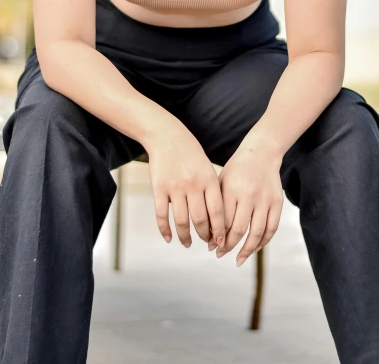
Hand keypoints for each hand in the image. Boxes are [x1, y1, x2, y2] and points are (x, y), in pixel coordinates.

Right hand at [147, 120, 225, 248]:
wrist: (166, 135)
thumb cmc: (190, 153)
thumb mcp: (206, 167)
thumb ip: (212, 190)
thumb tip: (217, 219)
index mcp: (208, 179)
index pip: (217, 212)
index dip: (219, 230)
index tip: (220, 242)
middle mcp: (193, 184)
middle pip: (200, 220)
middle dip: (204, 236)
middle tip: (205, 243)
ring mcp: (175, 187)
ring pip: (181, 221)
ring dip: (185, 237)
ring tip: (188, 243)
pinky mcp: (158, 188)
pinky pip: (161, 215)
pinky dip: (165, 230)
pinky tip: (169, 238)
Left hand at [211, 137, 283, 266]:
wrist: (261, 153)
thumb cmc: (236, 169)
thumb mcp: (221, 181)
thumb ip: (216, 206)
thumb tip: (211, 236)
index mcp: (232, 189)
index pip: (223, 222)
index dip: (216, 237)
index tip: (211, 247)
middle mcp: (249, 195)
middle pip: (238, 230)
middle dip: (228, 246)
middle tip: (220, 254)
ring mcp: (265, 199)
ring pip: (257, 233)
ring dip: (246, 250)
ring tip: (238, 259)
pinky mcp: (277, 202)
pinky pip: (271, 228)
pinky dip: (263, 242)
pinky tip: (254, 249)